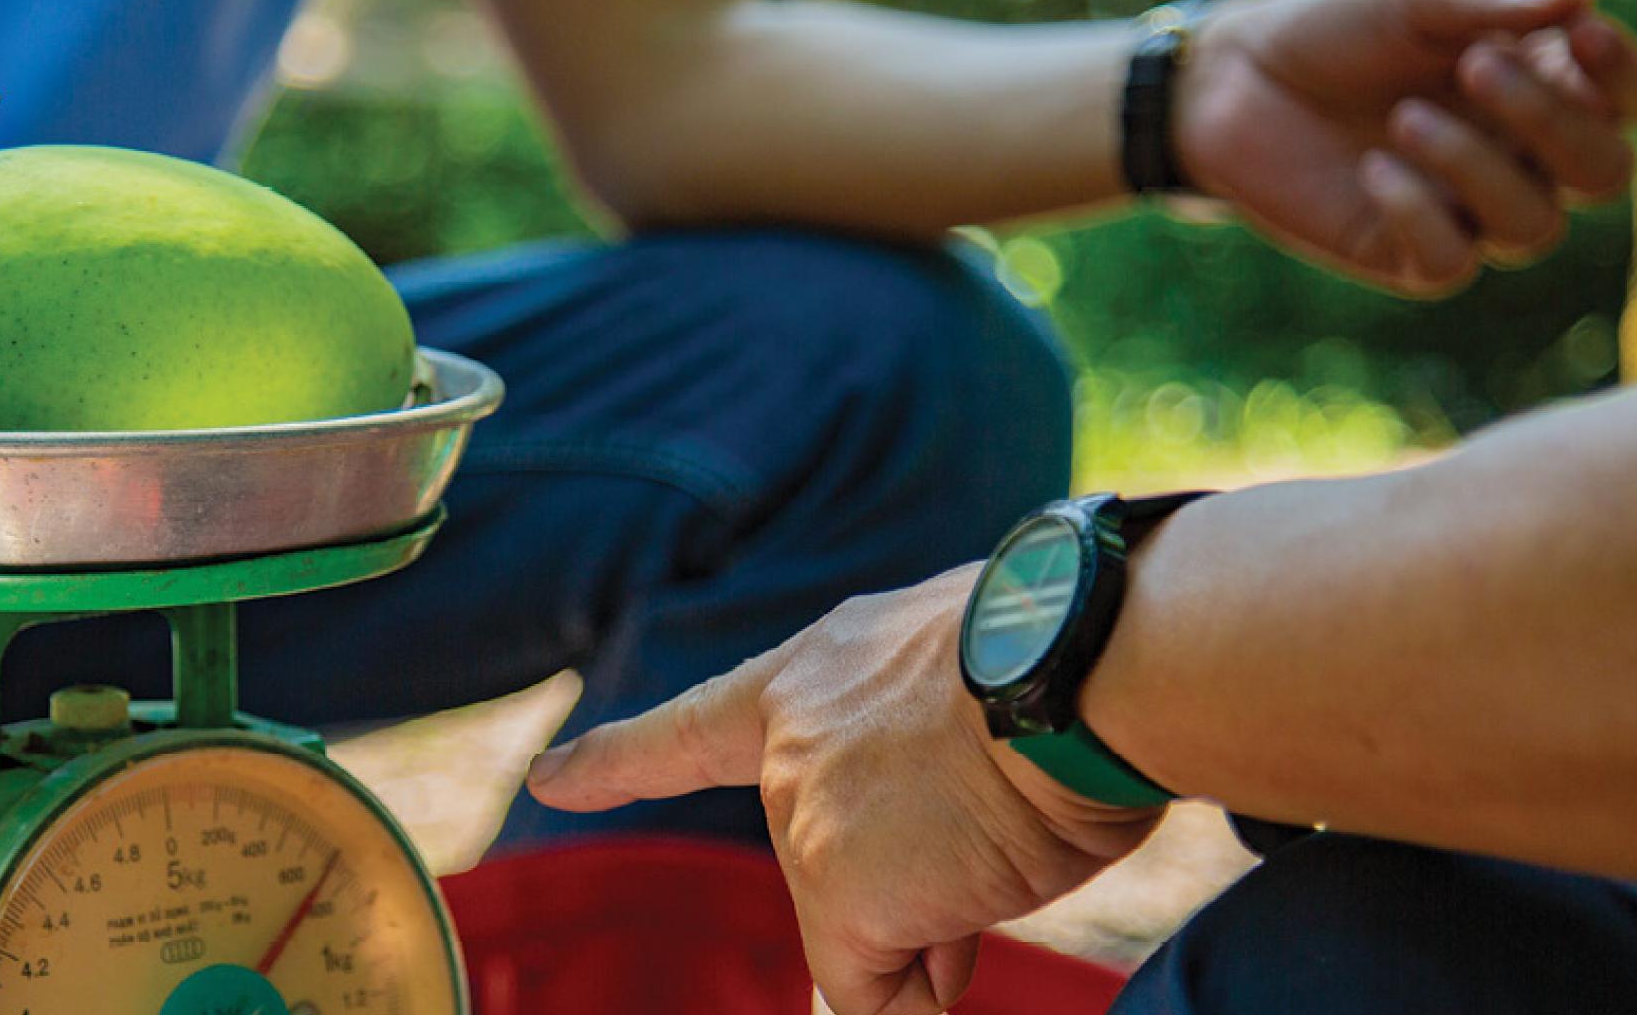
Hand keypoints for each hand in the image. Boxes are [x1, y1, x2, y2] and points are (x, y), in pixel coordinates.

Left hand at [526, 567, 1160, 1014]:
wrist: (1089, 656)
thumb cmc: (1068, 657)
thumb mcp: (976, 688)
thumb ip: (922, 772)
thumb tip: (927, 922)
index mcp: (823, 665)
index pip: (700, 722)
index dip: (621, 757)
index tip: (547, 777)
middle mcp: (792, 737)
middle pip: (835, 858)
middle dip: (913, 885)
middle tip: (999, 835)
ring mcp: (804, 816)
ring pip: (874, 921)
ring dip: (948, 914)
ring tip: (1016, 834)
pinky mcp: (837, 890)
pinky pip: (880, 988)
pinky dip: (923, 991)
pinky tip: (982, 915)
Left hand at [1176, 0, 1636, 295]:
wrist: (1229, 78)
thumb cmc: (1331, 27)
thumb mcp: (1411, 0)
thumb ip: (1490, 7)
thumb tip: (1578, 1)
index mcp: (1542, 86)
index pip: (1635, 104)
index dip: (1628, 77)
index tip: (1580, 30)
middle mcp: (1519, 157)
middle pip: (1603, 174)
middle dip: (1550, 120)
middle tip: (1472, 66)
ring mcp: (1465, 212)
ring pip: (1534, 228)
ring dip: (1477, 167)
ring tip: (1401, 118)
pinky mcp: (1405, 255)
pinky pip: (1453, 264)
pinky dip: (1421, 213)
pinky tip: (1374, 170)